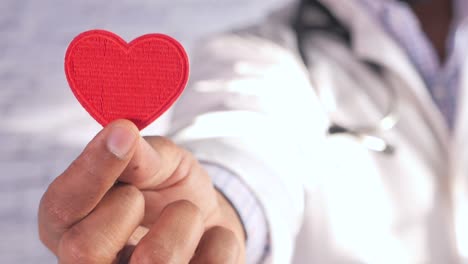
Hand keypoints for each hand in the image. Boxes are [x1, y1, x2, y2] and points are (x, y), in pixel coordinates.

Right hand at [38, 120, 245, 262]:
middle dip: (130, 205)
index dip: (92, 170)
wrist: (206, 222)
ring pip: (155, 261)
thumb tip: (121, 134)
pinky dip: (220, 240)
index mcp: (71, 228)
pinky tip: (209, 238)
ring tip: (187, 213)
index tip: (123, 134)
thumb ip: (138, 154)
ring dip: (184, 219)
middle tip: (143, 196)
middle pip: (85, 249)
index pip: (61, 208)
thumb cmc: (169, 191)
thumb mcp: (156, 162)